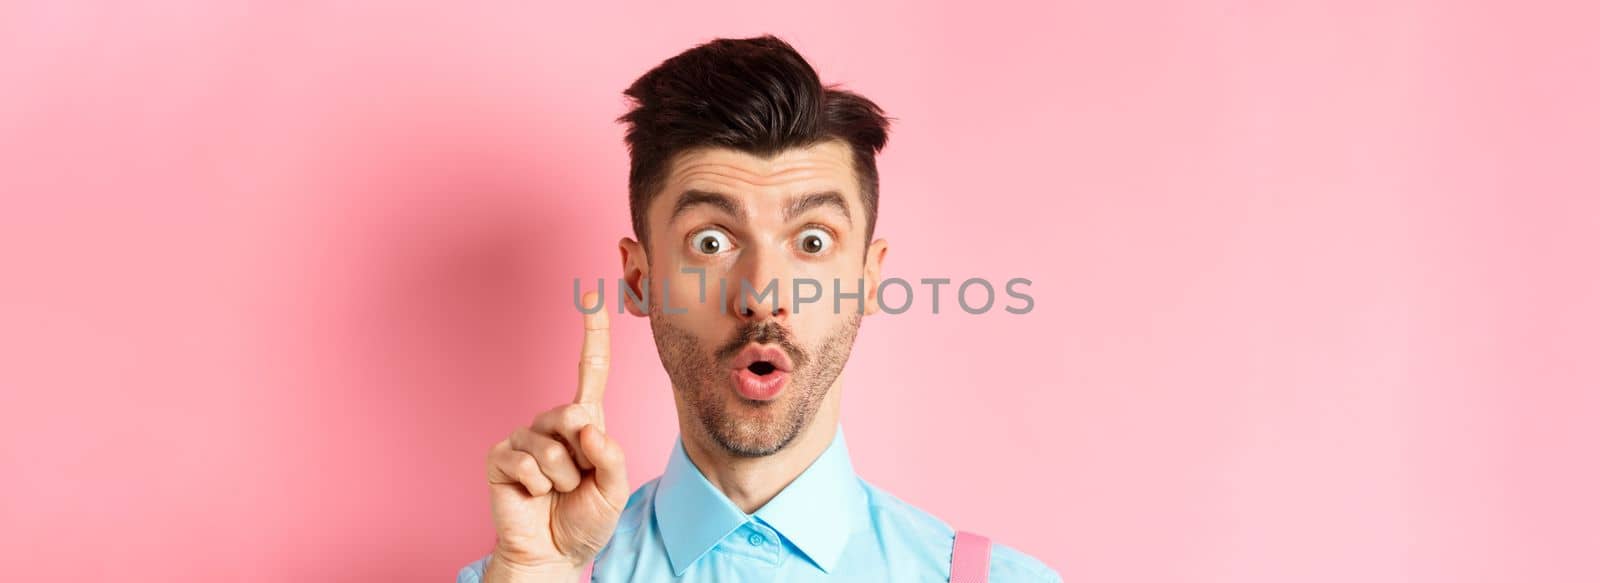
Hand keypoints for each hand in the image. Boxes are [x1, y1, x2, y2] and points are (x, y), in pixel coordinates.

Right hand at [484, 291, 627, 578]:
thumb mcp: (614, 489)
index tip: (592, 293)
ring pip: (551, 446)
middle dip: (582, 456)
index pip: (590, 369)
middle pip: (572, 413)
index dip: (593, 332)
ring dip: (562, 479)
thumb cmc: (585, 518)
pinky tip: (533, 495)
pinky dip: (536, 486)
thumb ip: (610, 456)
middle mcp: (553, 422)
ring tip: (556, 492)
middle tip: (577, 482)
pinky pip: (524, 462)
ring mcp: (523, 437)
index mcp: (585, 421)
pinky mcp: (501, 456)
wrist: (554, 553)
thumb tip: (586, 426)